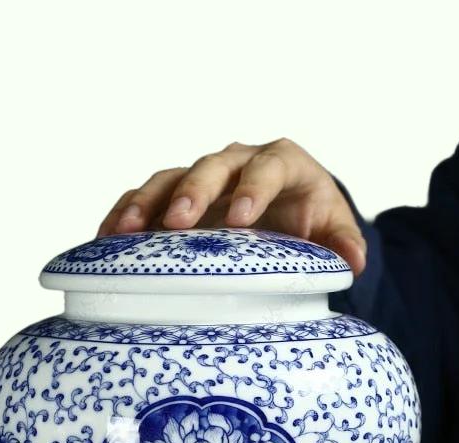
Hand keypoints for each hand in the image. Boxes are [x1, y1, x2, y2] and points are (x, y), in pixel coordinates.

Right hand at [97, 139, 366, 274]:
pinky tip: (105, 240)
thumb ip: (343, 243)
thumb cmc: (311, 217)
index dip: (252, 189)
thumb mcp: (332, 227)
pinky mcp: (175, 198)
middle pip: (210, 166)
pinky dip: (124, 216)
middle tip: (178, 222)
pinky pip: (144, 200)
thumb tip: (353, 263)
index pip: (267, 168)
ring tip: (124, 233)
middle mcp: (237, 163)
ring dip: (146, 204)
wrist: (289, 212)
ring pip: (168, 178)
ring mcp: (201, 179)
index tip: (239, 220)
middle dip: (193, 192)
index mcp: (281, 163)